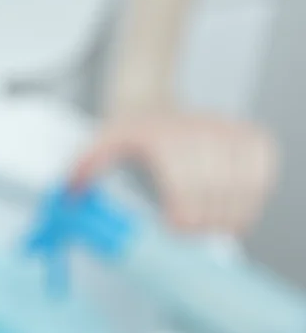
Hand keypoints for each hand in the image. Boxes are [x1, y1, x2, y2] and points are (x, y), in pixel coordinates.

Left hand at [69, 114, 277, 234]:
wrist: (149, 100)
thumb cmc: (126, 132)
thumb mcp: (99, 147)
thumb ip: (85, 170)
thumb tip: (69, 195)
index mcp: (163, 141)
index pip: (185, 191)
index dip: (183, 219)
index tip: (173, 228)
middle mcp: (200, 133)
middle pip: (215, 196)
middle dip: (205, 223)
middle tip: (191, 231)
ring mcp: (228, 132)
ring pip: (244, 187)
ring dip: (231, 213)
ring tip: (212, 223)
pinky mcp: (249, 134)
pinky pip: (263, 170)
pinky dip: (254, 192)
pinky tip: (233, 202)